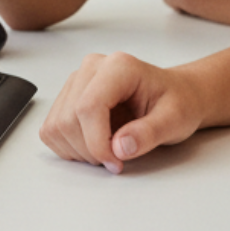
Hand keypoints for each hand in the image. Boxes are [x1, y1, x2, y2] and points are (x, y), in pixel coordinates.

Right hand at [39, 52, 206, 172]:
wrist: (175, 95)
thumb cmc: (176, 102)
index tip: (116, 163)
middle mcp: (93, 68)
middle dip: (90, 151)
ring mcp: (77, 81)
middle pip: (68, 119)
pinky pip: (52, 129)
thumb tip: (119, 148)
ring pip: (56, 125)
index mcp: (119, 67)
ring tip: (108, 150)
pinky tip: (95, 144)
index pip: (88, 106)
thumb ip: (148, 134)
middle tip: (116, 159)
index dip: (97, 143)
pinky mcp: (69, 96)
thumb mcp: (175, 120)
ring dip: (78, 150)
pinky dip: (69, 147)